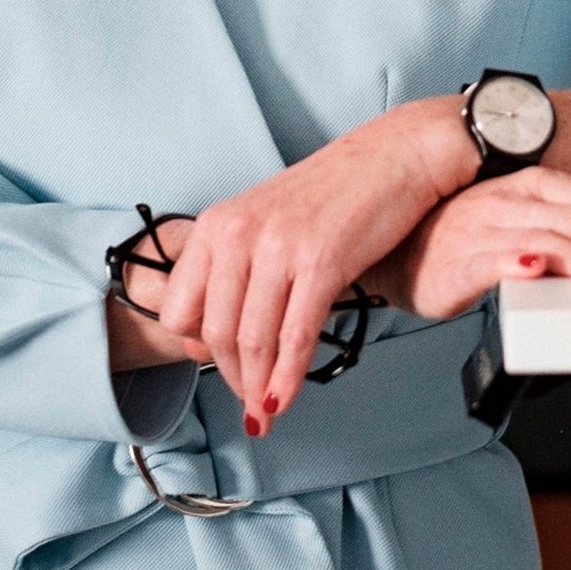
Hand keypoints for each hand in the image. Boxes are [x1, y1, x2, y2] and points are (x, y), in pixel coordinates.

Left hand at [154, 96, 478, 434]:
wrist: (392, 157)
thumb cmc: (333, 194)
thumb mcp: (265, 221)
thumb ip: (237, 268)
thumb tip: (217, 339)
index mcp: (217, 223)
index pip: (178, 309)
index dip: (196, 347)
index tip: (219, 364)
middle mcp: (239, 232)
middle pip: (215, 333)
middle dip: (231, 378)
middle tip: (250, 402)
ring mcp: (279, 247)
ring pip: (252, 341)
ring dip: (258, 389)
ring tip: (267, 411)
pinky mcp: (321, 263)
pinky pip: (295, 337)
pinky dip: (288, 378)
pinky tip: (287, 399)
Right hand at [366, 165, 570, 319]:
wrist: (395, 248)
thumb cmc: (467, 239)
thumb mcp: (530, 228)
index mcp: (539, 187)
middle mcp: (514, 199)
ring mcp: (484, 227)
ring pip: (547, 238)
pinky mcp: (455, 259)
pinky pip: (488, 259)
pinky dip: (512, 263)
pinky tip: (534, 271)